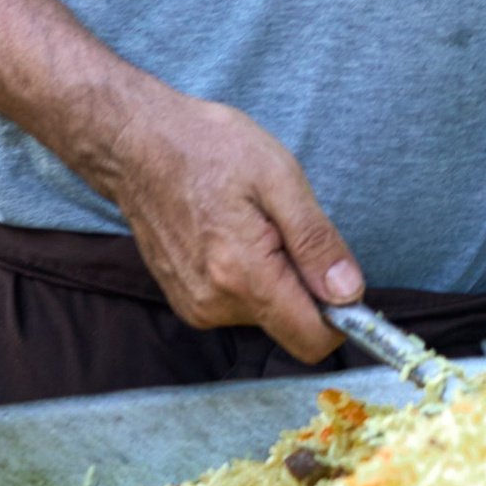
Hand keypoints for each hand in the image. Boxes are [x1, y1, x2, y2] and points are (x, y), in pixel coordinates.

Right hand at [98, 84, 364, 360]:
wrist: (136, 145)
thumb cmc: (208, 148)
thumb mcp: (279, 177)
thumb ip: (315, 241)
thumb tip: (349, 292)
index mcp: (243, 275)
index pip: (310, 340)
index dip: (341, 318)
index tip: (342, 279)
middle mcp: (215, 304)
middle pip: (290, 323)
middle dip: (302, 282)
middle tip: (281, 225)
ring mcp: (196, 306)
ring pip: (265, 312)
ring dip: (273, 274)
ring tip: (250, 221)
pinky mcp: (186, 300)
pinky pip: (238, 303)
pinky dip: (248, 275)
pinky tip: (230, 232)